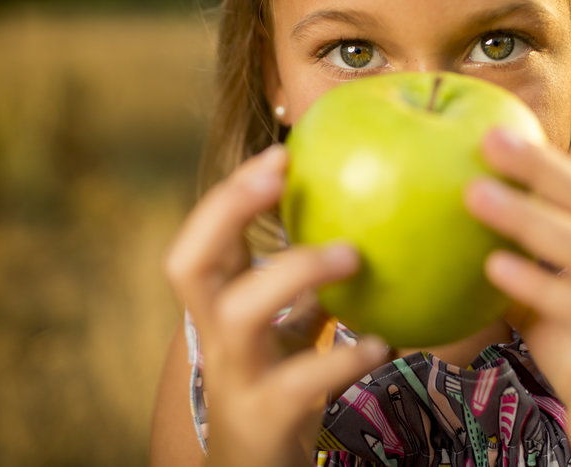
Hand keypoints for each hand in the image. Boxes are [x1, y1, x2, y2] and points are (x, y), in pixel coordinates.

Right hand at [166, 145, 386, 466]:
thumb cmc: (276, 385)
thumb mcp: (285, 328)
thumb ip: (306, 285)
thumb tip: (363, 223)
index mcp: (218, 304)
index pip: (201, 237)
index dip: (230, 194)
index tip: (281, 154)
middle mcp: (214, 334)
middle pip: (189, 262)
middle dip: (228, 209)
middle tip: (282, 176)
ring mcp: (234, 375)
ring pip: (240, 313)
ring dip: (295, 271)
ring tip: (351, 254)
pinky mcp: (265, 415)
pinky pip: (301, 380)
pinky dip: (343, 357)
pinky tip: (382, 342)